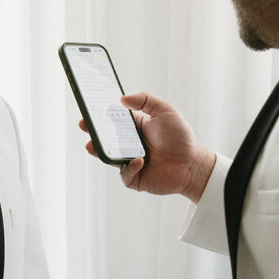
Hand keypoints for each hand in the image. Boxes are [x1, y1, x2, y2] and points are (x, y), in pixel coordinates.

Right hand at [79, 92, 215, 201]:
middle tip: (84, 126)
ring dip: (101, 151)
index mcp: (135, 128)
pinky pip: (125, 174)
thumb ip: (145, 100)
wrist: (193, 163)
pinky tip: (139, 160)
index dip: (99, 117)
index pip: (112, 121)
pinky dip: (129, 167)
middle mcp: (130, 145)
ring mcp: (131, 162)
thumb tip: (122, 99)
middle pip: (106, 139)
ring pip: (109, 158)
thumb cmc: (181, 136)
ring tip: (92, 146)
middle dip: (93, 133)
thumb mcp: (165, 110)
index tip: (88, 111)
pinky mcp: (136, 178)